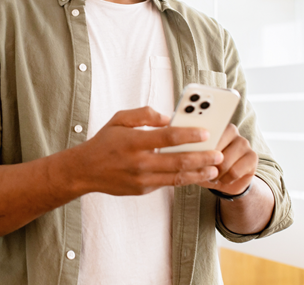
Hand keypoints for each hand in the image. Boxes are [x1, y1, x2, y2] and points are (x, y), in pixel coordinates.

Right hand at [73, 106, 222, 195]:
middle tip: (219, 154)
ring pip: (177, 177)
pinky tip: (194, 174)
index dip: (189, 135)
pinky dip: (183, 179)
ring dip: (198, 173)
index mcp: (133, 141)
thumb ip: (143, 115)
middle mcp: (139, 162)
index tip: (206, 133)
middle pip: (178, 161)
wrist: (85, 170)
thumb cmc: (104, 142)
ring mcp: (141, 179)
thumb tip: (167, 118)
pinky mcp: (142, 190)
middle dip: (202, 158)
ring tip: (214, 169)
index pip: (168, 137)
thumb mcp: (119, 119)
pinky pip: (167, 184)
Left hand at [197, 123, 257, 194]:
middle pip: (214, 149)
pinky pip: (234, 171)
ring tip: (213, 176)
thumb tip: (182, 153)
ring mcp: (244, 142)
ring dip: (216, 174)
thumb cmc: (206, 166)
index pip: (205, 135)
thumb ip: (190, 152)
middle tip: (204, 171)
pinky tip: (224, 179)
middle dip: (207, 165)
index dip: (198, 149)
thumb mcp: (194, 159)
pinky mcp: (253, 156)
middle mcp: (232, 130)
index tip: (192, 158)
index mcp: (214, 127)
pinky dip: (226, 179)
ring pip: (224, 162)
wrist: (225, 181)